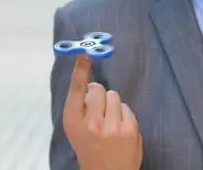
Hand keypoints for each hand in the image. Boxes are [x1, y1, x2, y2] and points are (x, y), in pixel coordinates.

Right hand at [63, 54, 142, 169]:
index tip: (85, 54)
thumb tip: (91, 83)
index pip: (77, 89)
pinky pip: (126, 107)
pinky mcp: (130, 129)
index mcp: (73, 122)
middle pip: (98, 89)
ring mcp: (112, 126)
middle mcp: (91, 123)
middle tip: (98, 112)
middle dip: (99, 96)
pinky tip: (119, 130)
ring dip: (112, 105)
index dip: (81, 69)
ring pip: (113, 95)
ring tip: (109, 122)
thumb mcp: (75, 129)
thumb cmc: (89, 148)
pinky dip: (123, 115)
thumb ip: (80, 107)